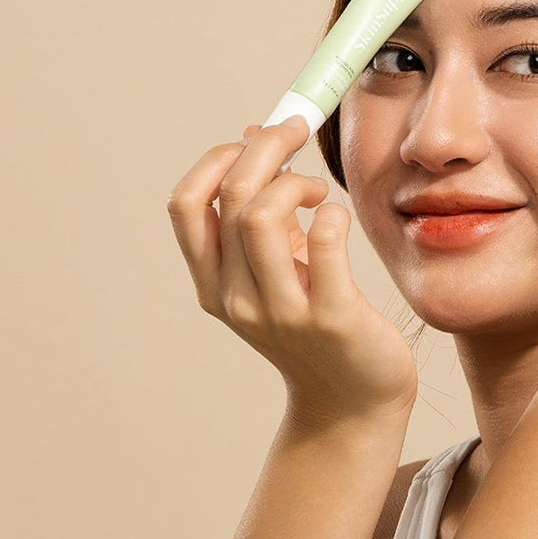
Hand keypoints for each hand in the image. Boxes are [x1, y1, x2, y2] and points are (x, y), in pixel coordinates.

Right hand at [167, 118, 417, 420]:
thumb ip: (262, 211)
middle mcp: (237, 299)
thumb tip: (253, 134)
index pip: (185, 205)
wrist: (352, 403)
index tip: (255, 138)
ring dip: (295, 182)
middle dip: (266, 148)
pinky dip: (333, 214)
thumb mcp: (278, 272)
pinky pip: (326, 242)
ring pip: (261, 216)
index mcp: (214, 286)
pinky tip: (339, 220)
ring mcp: (282, 311)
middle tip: (298, 135)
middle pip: (230, 196)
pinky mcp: (331, 317)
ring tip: (319, 192)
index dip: (216, 158)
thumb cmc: (318, 328)